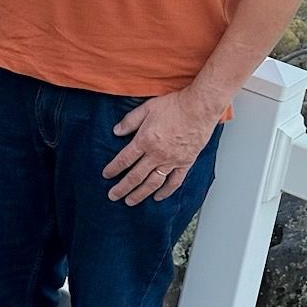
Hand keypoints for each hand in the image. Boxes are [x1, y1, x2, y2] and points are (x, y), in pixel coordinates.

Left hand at [103, 89, 217, 204]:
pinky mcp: (185, 163)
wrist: (199, 107)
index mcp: (145, 140)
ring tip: (130, 202)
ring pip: (152, 183)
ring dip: (140, 194)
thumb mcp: (147, 108)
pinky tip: (158, 197)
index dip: (113, 169)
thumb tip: (116, 131)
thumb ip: (130, 121)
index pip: (124, 160)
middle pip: (135, 176)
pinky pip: (174, 182)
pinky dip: (165, 192)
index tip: (106, 175)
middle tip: (113, 196)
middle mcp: (156, 154)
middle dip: (122, 188)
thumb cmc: (175, 105)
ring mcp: (171, 161)